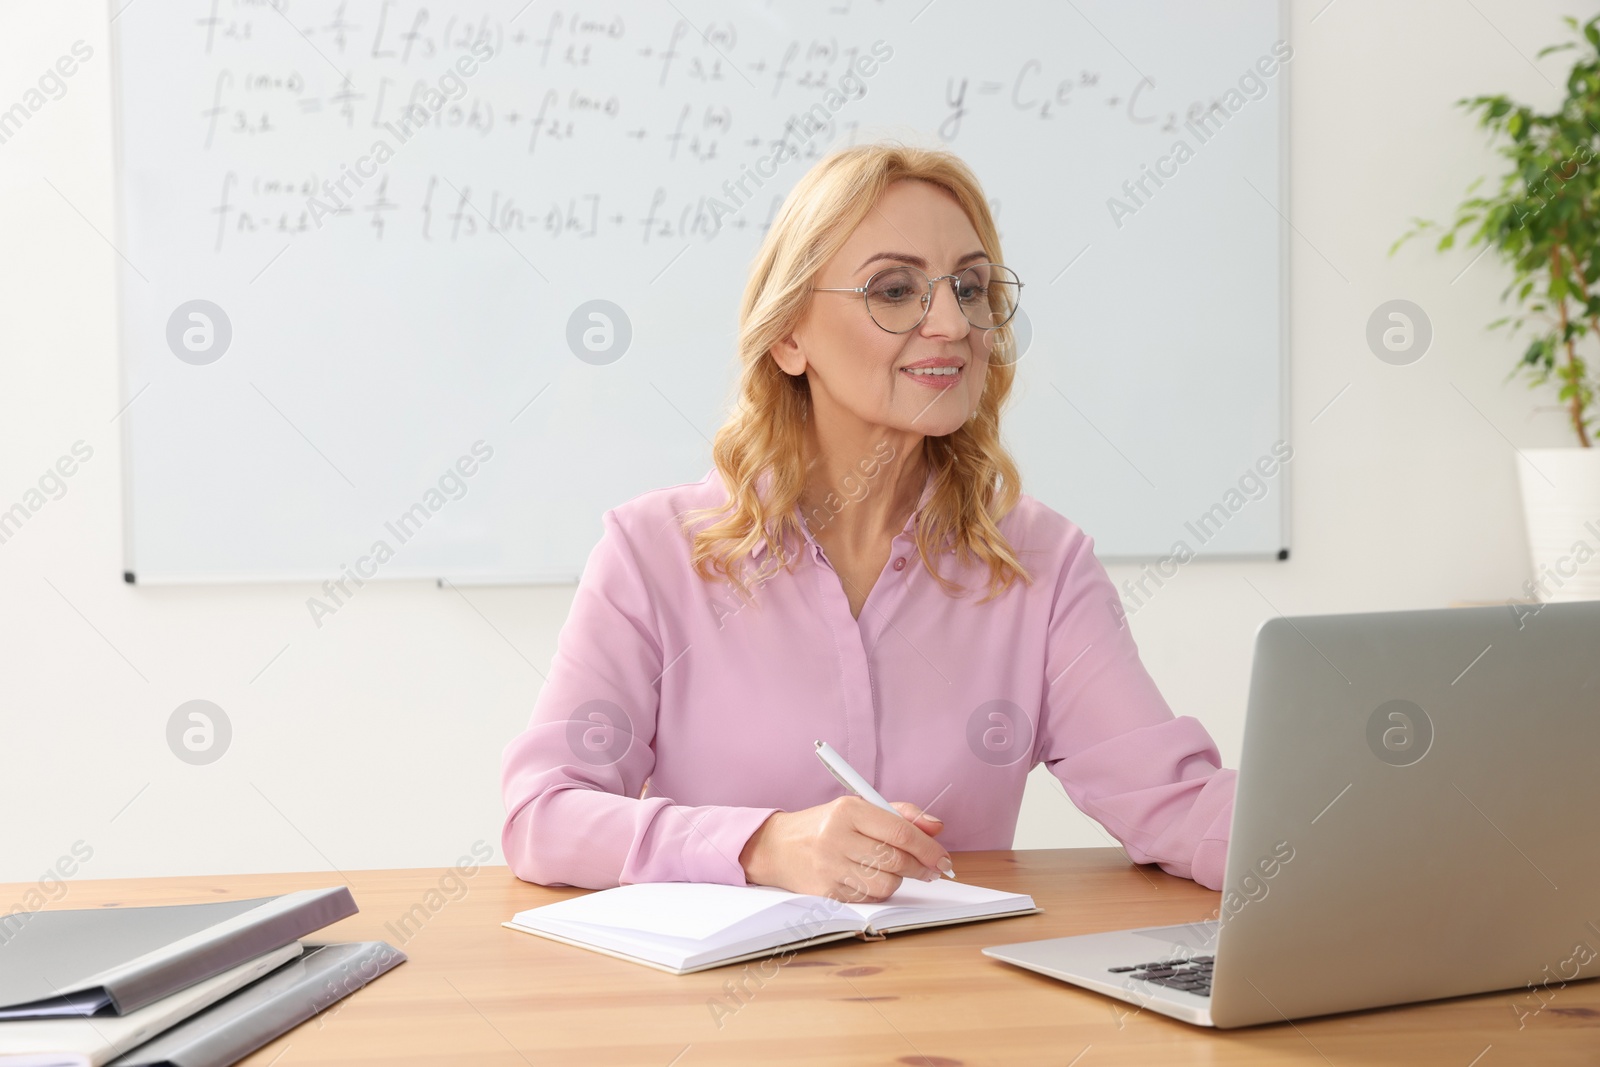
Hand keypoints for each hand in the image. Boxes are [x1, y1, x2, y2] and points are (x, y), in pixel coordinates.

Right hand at [738, 797, 950, 902]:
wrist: (777, 847)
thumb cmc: (826, 826)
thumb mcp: (858, 809)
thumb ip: (900, 814)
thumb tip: (937, 826)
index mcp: (849, 811)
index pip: (900, 831)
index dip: (928, 848)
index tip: (944, 859)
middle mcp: (837, 837)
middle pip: (896, 860)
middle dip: (921, 868)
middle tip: (931, 871)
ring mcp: (829, 867)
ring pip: (885, 884)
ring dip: (897, 881)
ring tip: (890, 871)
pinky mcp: (825, 892)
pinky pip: (868, 898)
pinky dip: (877, 892)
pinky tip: (869, 880)